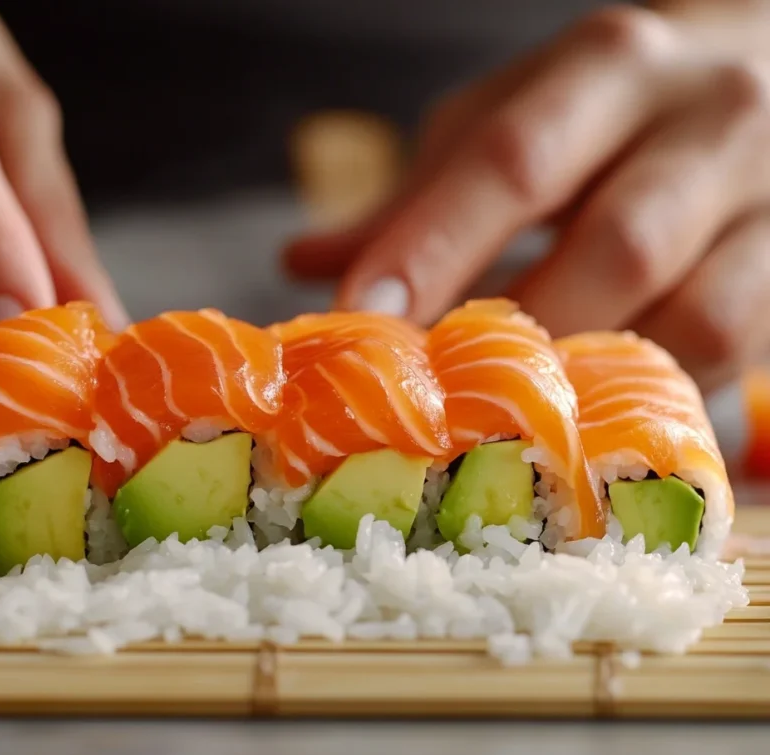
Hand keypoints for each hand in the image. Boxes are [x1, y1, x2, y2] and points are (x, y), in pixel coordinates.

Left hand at [284, 2, 769, 393]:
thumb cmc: (612, 109)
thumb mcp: (516, 117)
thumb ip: (420, 193)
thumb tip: (304, 264)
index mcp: (611, 66)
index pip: (512, 158)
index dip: (432, 246)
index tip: (361, 319)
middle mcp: (708, 119)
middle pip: (614, 247)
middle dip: (517, 332)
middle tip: (433, 393)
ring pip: (691, 316)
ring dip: (589, 378)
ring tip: (510, 410)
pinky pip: (733, 355)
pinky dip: (651, 393)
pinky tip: (591, 405)